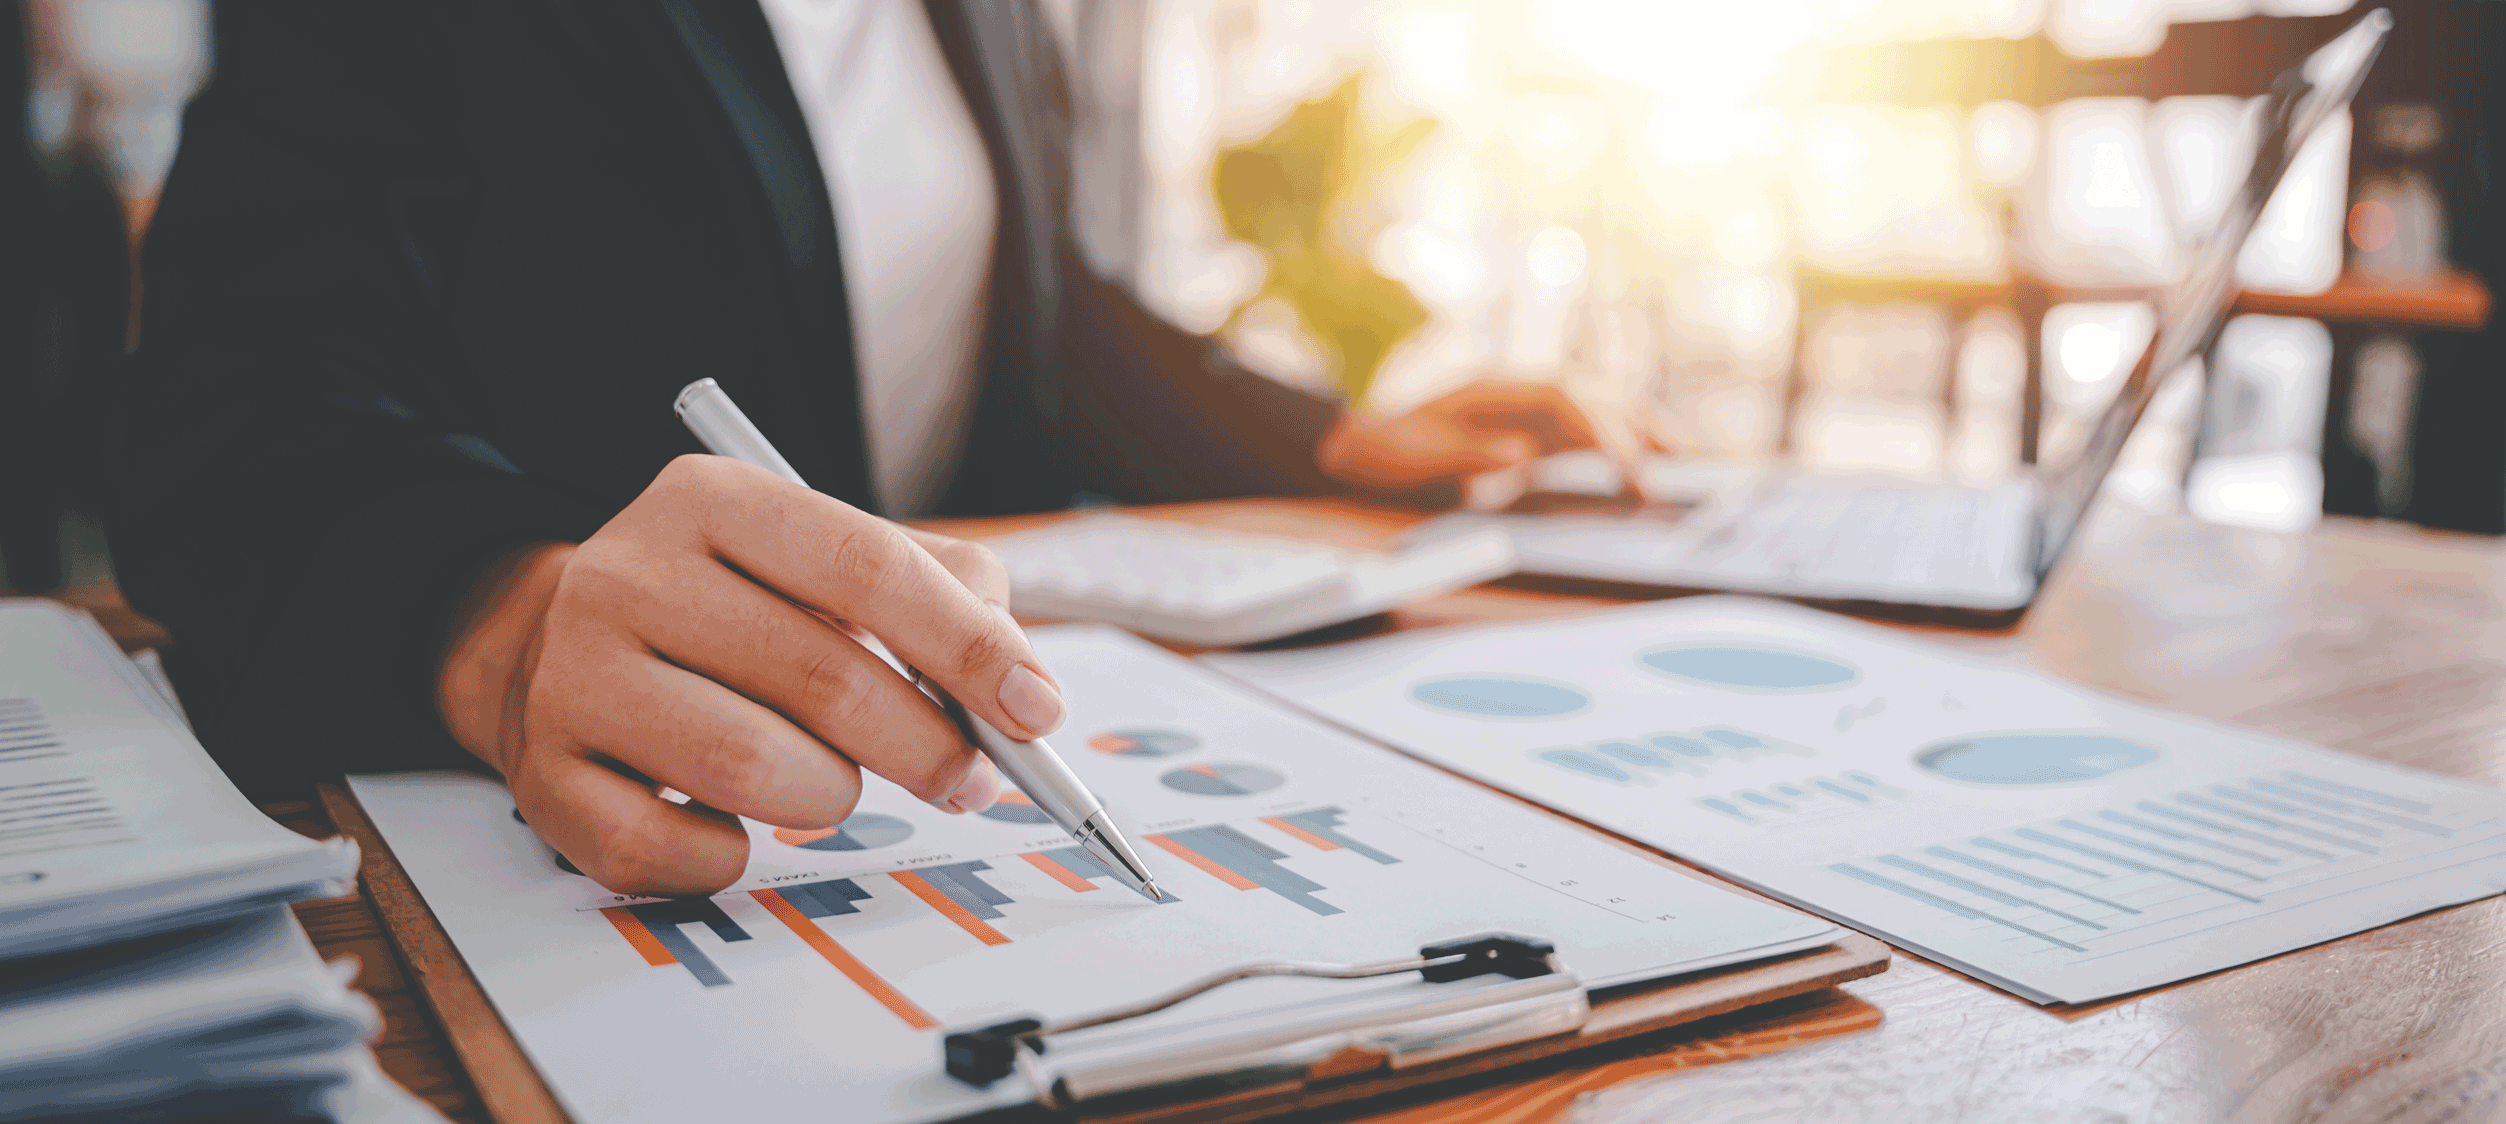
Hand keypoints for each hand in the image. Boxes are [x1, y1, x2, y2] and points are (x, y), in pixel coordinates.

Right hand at [434, 455, 1058, 895]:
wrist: (542, 639)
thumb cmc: (727, 608)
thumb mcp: (823, 559)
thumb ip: (940, 596)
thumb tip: (1022, 690)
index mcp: (715, 500)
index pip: (867, 567)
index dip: (968, 646)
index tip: (1036, 710)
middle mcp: (629, 573)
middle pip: (824, 679)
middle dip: (927, 747)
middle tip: (968, 778)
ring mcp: (573, 674)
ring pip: (752, 771)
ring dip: (828, 799)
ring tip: (830, 784)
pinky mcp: (541, 775)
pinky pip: (669, 850)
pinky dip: (726, 856)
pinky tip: (733, 821)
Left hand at [1314, 377, 1646, 498]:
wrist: (1356, 444)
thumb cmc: (1386, 449)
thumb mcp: (1418, 455)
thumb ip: (1470, 454)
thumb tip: (1521, 456)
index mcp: (1494, 388)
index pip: (1566, 402)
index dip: (1602, 432)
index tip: (1629, 467)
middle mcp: (1514, 391)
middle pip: (1590, 398)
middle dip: (1635, 425)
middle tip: (1676, 459)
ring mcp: (1519, 409)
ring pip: (1589, 412)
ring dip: (1631, 429)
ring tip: (1676, 453)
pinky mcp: (1520, 432)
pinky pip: (1574, 435)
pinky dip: (1606, 446)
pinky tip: (1631, 464)